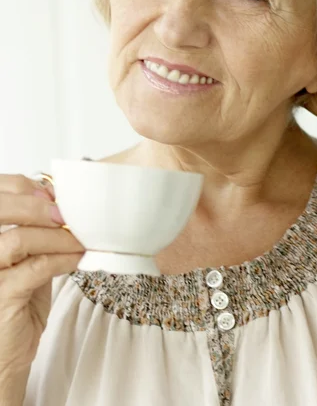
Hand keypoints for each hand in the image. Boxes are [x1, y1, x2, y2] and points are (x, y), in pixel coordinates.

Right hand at [0, 174, 83, 391]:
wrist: (4, 356)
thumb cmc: (17, 306)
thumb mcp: (26, 261)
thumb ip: (36, 234)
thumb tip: (63, 204)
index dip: (24, 188)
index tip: (55, 194)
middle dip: (37, 206)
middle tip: (67, 214)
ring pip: (19, 239)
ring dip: (57, 236)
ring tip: (80, 239)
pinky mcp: (1, 297)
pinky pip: (34, 268)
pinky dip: (61, 259)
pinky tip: (77, 258)